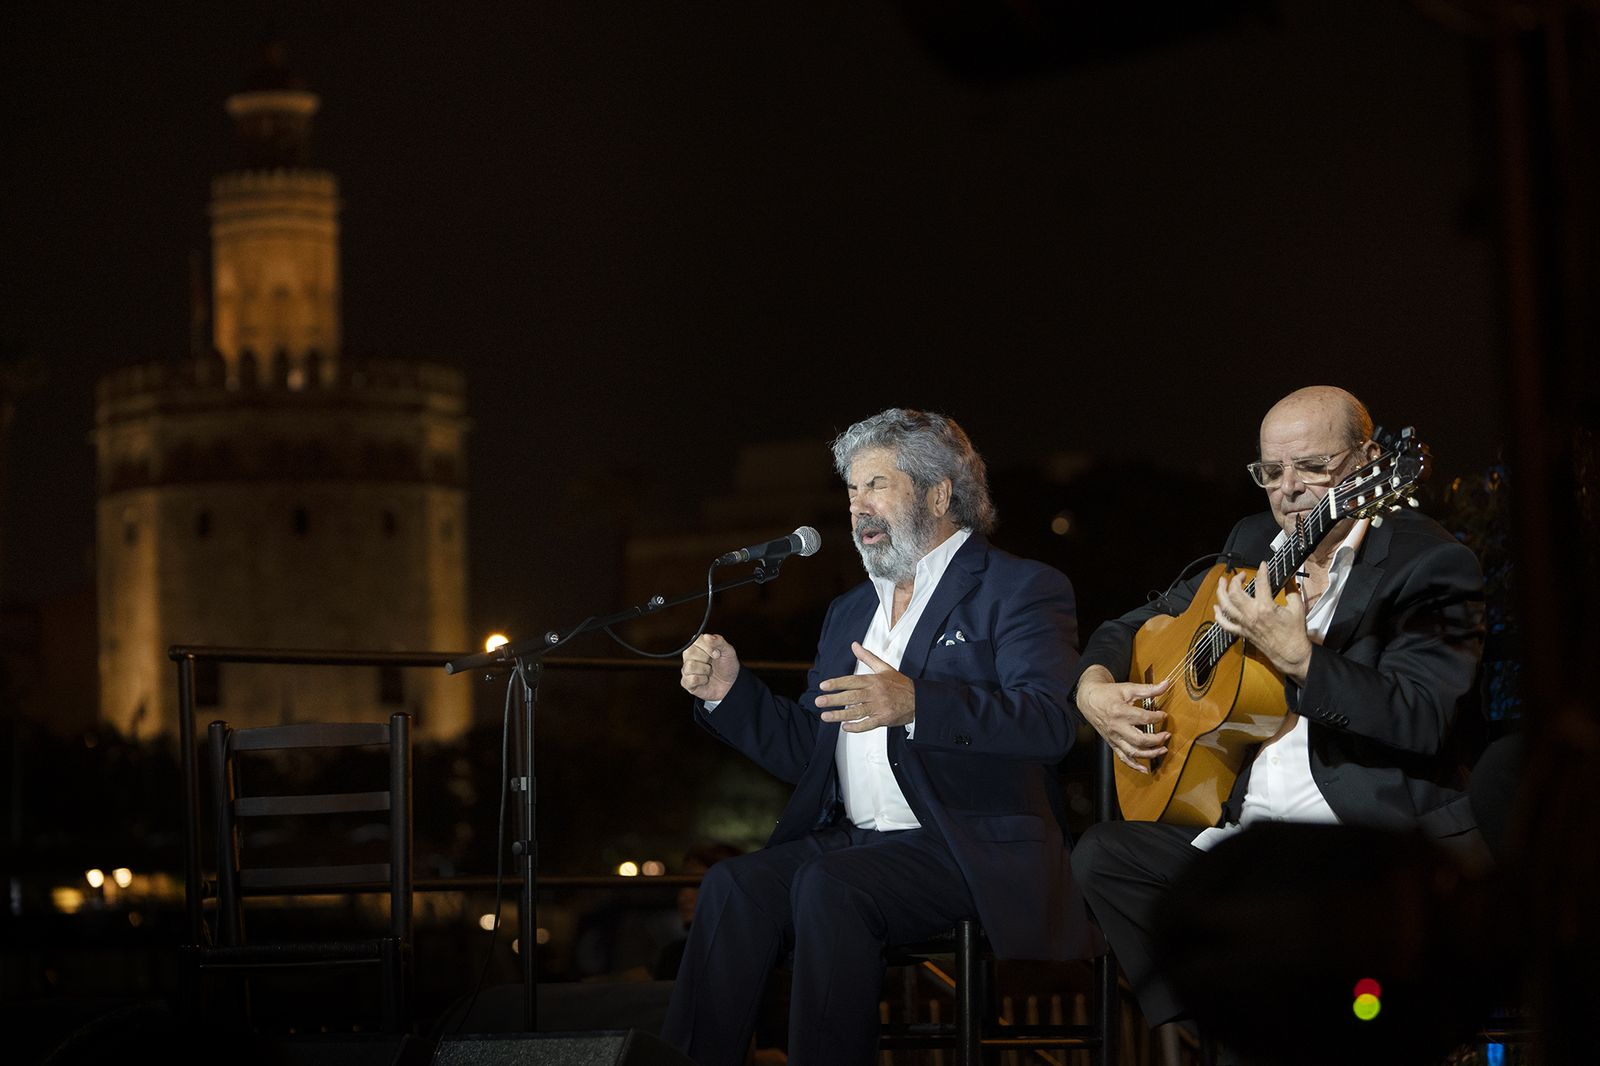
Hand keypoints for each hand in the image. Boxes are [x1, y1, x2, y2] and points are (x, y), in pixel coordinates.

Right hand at [681, 633, 740, 700]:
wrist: (731, 683)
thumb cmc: (728, 665)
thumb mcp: (728, 651)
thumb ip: (719, 641)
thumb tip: (707, 636)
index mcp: (698, 645)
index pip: (694, 640)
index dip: (706, 647)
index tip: (717, 654)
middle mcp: (690, 656)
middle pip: (689, 653)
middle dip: (705, 659)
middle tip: (712, 663)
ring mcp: (687, 670)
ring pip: (689, 666)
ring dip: (705, 670)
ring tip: (709, 672)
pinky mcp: (687, 682)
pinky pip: (690, 680)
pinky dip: (702, 680)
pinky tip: (706, 680)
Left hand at [816, 642, 915, 731]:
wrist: (919, 700)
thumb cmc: (900, 684)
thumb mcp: (884, 667)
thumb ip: (867, 657)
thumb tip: (854, 645)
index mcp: (874, 680)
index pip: (852, 681)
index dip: (837, 683)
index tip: (823, 686)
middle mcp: (875, 693)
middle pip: (851, 696)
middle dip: (834, 699)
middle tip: (819, 701)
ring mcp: (880, 707)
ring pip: (857, 712)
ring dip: (840, 715)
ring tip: (825, 716)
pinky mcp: (884, 719)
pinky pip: (867, 724)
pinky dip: (856, 727)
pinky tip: (844, 727)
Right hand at [1075, 665, 1170, 771]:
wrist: (1088, 699)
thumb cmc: (1108, 693)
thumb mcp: (1128, 688)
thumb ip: (1149, 689)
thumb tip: (1166, 684)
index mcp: (1120, 711)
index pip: (1143, 718)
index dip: (1157, 718)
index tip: (1163, 715)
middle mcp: (1116, 727)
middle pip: (1139, 740)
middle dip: (1156, 740)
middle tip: (1166, 735)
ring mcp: (1114, 737)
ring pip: (1133, 752)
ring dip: (1150, 754)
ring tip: (1162, 750)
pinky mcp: (1112, 743)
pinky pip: (1123, 758)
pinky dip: (1134, 766)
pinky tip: (1144, 769)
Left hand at [1211, 561, 1312, 682]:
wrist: (1291, 654)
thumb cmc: (1295, 633)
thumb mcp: (1298, 609)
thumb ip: (1292, 592)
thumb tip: (1289, 580)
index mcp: (1266, 607)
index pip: (1260, 583)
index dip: (1261, 571)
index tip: (1262, 566)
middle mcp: (1251, 615)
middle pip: (1234, 593)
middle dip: (1235, 580)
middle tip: (1240, 575)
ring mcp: (1244, 624)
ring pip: (1225, 606)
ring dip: (1221, 592)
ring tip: (1221, 583)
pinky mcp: (1242, 632)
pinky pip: (1225, 624)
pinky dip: (1218, 615)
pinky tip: (1217, 607)